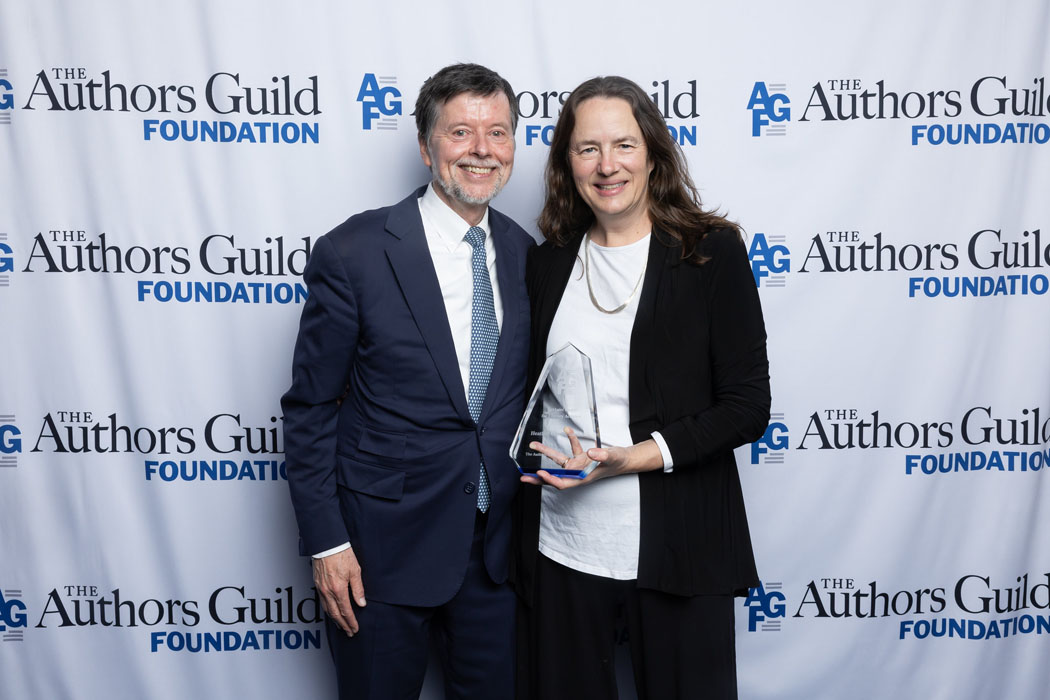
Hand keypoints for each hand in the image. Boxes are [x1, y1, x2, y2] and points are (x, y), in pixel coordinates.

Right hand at [313, 547, 365, 635]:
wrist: (327, 544)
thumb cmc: (342, 554)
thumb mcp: (355, 571)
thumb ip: (358, 589)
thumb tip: (361, 604)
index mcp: (338, 589)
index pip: (346, 611)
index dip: (351, 622)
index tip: (355, 629)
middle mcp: (328, 591)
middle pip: (335, 614)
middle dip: (343, 625)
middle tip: (349, 632)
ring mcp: (321, 589)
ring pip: (327, 610)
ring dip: (335, 620)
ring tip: (341, 626)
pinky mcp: (317, 585)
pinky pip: (322, 602)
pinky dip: (328, 611)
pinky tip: (331, 612)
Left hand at [520, 427, 642, 489]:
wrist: (625, 460)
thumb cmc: (619, 462)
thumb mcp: (612, 457)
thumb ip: (602, 455)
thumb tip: (591, 452)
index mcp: (583, 478)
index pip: (563, 482)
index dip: (551, 479)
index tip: (540, 473)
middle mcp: (578, 473)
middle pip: (555, 477)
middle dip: (539, 477)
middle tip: (523, 477)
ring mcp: (579, 465)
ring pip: (559, 462)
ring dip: (547, 453)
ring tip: (534, 445)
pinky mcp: (581, 458)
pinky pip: (572, 448)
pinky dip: (570, 440)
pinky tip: (567, 430)